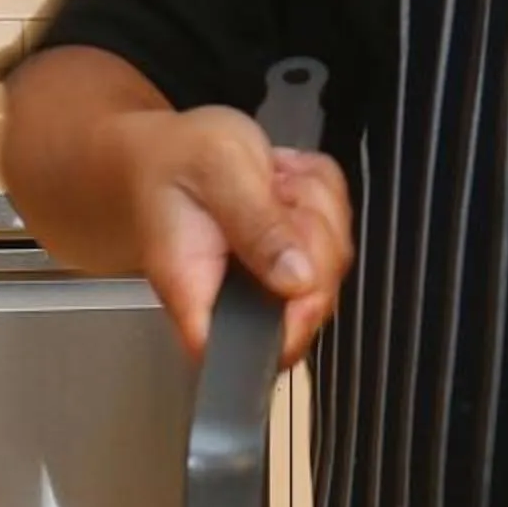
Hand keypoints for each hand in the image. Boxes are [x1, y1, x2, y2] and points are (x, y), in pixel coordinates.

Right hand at [106, 105, 353, 366]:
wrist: (167, 150)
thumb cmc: (175, 158)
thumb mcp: (216, 170)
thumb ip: (256, 224)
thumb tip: (297, 280)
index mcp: (197, 293)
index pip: (247, 356)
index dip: (291, 324)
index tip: (298, 271)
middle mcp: (235, 302)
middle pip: (309, 306)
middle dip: (312, 238)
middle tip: (275, 193)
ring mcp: (270, 286)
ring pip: (332, 264)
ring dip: (316, 208)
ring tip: (271, 183)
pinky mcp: (294, 263)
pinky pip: (339, 234)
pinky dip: (321, 197)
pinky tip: (282, 183)